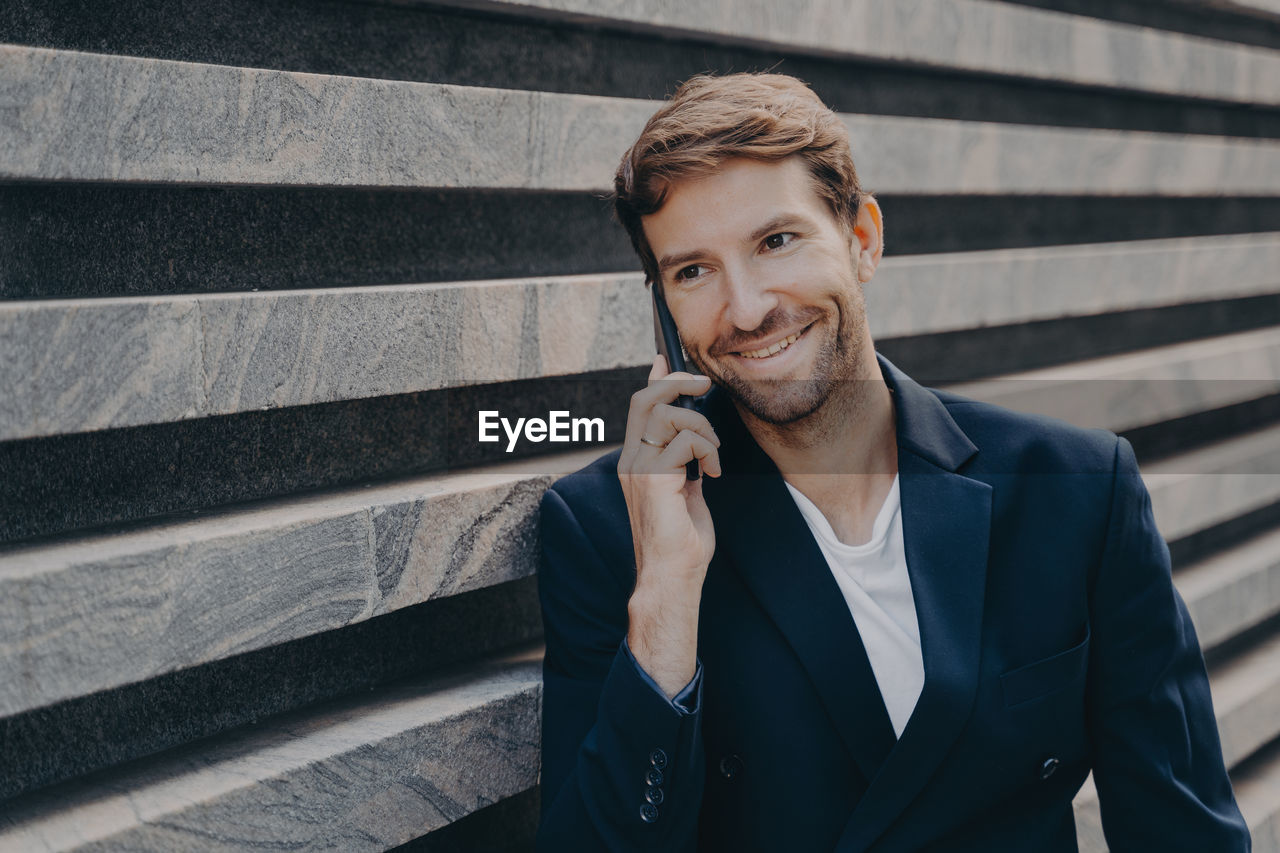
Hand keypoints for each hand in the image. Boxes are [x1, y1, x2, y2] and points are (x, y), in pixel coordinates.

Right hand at [617, 355, 719, 695]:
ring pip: (666, 414)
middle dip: (678, 382)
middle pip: (645, 399)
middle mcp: (631, 461)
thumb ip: (684, 464)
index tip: (666, 359)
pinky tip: (713, 474)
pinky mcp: (653, 481)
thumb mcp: (685, 492)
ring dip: (701, 427)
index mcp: (636, 462)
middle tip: (705, 385)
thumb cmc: (680, 543)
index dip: (655, 379)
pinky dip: (707, 451)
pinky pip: (683, 442)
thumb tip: (696, 442)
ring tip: (714, 456)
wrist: (670, 578)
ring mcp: (638, 470)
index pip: (640, 407)